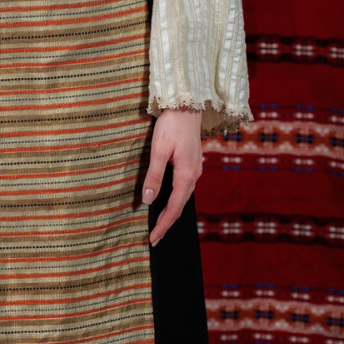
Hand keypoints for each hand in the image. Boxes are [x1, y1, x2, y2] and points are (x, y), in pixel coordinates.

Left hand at [142, 107, 202, 245]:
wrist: (187, 105)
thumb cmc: (171, 126)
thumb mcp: (159, 151)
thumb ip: (154, 176)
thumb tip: (149, 200)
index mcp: (186, 175)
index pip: (174, 208)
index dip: (163, 225)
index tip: (153, 239)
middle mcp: (194, 175)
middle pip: (180, 206)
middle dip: (167, 223)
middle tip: (154, 238)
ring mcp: (195, 169)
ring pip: (183, 198)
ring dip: (171, 212)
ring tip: (159, 223)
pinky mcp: (192, 163)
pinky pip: (184, 188)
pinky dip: (176, 199)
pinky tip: (169, 201)